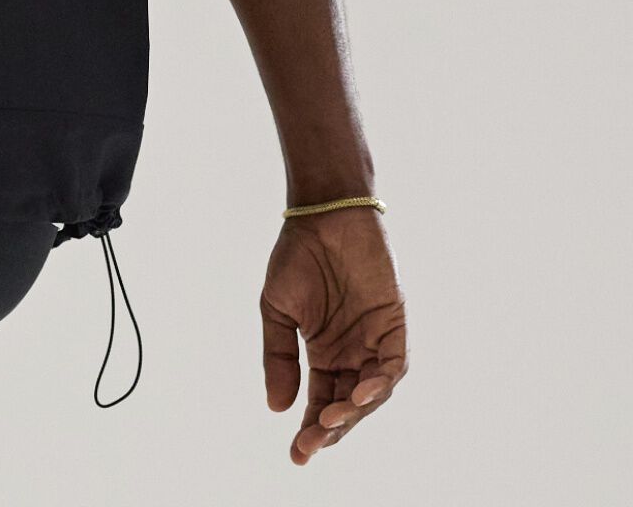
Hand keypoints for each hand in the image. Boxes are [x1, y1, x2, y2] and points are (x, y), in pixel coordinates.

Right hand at [260, 206, 407, 464]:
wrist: (321, 215)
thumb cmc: (297, 256)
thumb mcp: (277, 310)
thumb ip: (280, 357)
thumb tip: (277, 408)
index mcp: (324, 351)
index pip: (320, 401)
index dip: (310, 430)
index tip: (296, 455)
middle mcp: (352, 352)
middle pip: (346, 405)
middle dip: (330, 430)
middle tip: (310, 445)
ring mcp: (374, 340)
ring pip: (371, 393)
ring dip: (352, 412)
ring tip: (329, 422)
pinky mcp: (394, 325)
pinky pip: (393, 366)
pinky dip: (379, 384)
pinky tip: (358, 394)